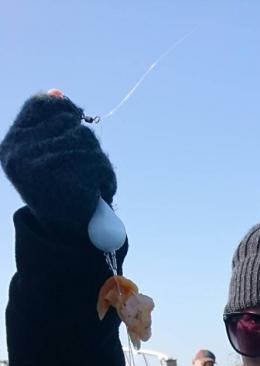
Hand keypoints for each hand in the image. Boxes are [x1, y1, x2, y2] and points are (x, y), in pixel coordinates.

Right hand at [0, 92, 116, 231]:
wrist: (65, 236)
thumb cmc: (58, 191)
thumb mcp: (47, 153)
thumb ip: (50, 122)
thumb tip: (59, 92)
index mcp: (11, 147)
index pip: (41, 105)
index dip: (64, 110)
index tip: (74, 122)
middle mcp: (22, 157)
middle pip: (70, 124)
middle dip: (84, 144)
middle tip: (81, 169)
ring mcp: (44, 171)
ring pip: (88, 143)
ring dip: (97, 163)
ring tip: (88, 185)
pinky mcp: (69, 187)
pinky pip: (100, 165)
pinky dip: (106, 178)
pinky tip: (97, 194)